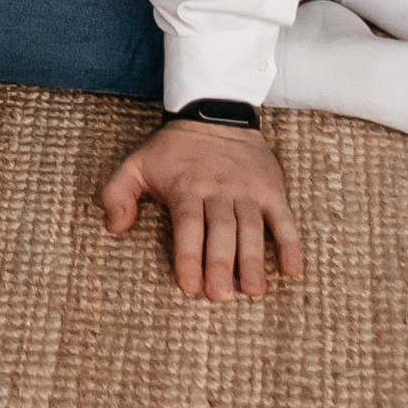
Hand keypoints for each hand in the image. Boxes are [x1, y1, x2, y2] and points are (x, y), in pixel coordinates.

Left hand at [100, 119, 302, 302]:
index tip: (189, 286)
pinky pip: (283, 217)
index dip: (189, 255)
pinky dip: (290, 243)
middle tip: (221, 296)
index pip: (189, 224)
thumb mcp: (136, 163)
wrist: (215, 111)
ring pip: (251, 227)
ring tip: (253, 290)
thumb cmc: (173, 150)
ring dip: (253, 260)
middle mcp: (219, 189)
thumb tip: (115, 228)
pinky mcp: (271, 188)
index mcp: (186, 187)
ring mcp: (247, 189)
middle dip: (220, 264)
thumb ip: (118, 194)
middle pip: (221, 230)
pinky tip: (292, 269)